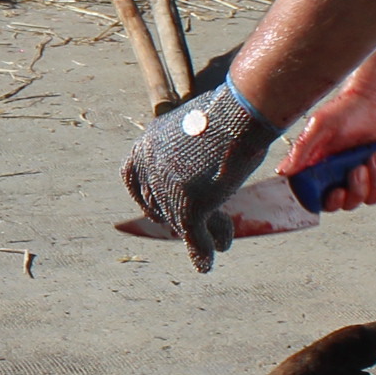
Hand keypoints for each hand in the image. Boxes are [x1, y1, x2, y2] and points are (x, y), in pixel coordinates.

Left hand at [121, 79, 283, 274]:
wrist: (243, 111)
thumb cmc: (229, 114)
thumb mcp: (196, 131)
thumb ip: (186, 157)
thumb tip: (195, 182)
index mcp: (146, 145)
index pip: (132, 180)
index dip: (147, 200)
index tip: (158, 214)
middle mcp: (150, 167)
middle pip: (160, 204)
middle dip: (182, 219)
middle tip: (210, 225)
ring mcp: (167, 187)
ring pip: (182, 222)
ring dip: (204, 234)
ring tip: (224, 239)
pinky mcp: (189, 204)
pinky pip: (195, 236)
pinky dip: (202, 252)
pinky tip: (207, 263)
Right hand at [281, 86, 375, 212]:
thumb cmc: (346, 109)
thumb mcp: (320, 127)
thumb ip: (302, 149)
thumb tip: (284, 171)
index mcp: (326, 170)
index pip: (325, 200)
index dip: (332, 202)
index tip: (338, 192)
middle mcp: (346, 177)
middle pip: (351, 202)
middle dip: (358, 188)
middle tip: (359, 167)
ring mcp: (368, 176)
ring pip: (373, 197)